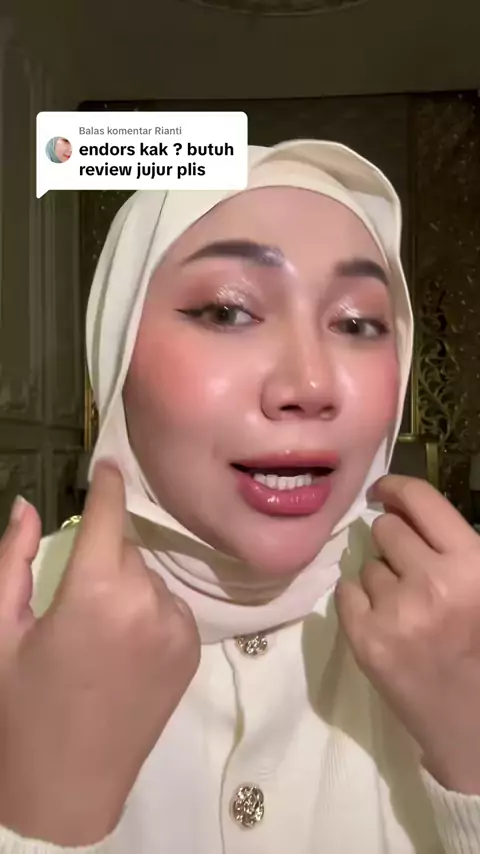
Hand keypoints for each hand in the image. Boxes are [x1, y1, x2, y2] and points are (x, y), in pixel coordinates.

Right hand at [0, 462, 199, 844]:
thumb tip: (24, 502)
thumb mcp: (1, 632)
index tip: (106, 463)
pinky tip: (124, 648)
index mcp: (95, 592)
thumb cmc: (22, 709)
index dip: (107, 484)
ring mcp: (178, 627)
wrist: (70, 788)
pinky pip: (170, 606)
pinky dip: (150, 610)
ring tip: (99, 632)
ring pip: (151, 577)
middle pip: (128, 549)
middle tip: (76, 595)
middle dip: (104, 556)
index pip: (111, 514)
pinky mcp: (194, 650)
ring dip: (128, 584)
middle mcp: (148, 600)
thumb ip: (12, 559)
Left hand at [334, 475, 479, 794]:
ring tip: (405, 608)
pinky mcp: (366, 640)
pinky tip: (382, 620)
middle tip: (409, 569)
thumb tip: (398, 508)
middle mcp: (433, 581)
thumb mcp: (479, 585)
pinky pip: (346, 592)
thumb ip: (451, 548)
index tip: (383, 491)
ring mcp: (396, 612)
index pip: (421, 500)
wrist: (473, 725)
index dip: (396, 488)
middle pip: (386, 529)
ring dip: (381, 578)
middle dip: (394, 542)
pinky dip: (359, 601)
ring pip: (367, 564)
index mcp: (473, 564)